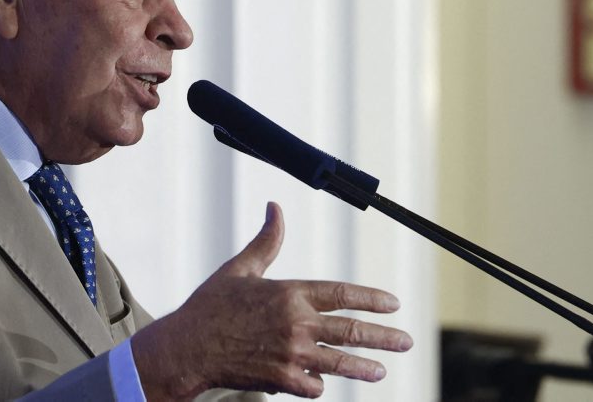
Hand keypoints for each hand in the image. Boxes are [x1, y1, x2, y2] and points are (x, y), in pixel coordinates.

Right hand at [131, 201, 412, 399]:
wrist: (186, 347)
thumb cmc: (210, 306)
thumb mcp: (240, 268)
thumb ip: (267, 241)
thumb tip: (276, 208)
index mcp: (290, 293)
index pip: (342, 294)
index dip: (371, 299)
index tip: (393, 303)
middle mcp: (296, 323)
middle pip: (350, 331)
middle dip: (383, 336)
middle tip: (406, 340)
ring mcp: (290, 354)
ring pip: (339, 362)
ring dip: (364, 367)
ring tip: (382, 370)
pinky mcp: (281, 379)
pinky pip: (312, 385)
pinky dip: (317, 383)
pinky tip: (321, 381)